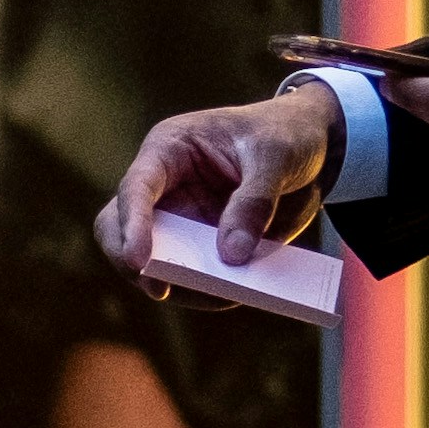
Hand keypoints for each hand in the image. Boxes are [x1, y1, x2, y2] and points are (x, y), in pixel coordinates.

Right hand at [95, 85, 341, 303]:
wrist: (311, 147)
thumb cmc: (284, 134)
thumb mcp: (275, 157)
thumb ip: (254, 201)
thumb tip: (230, 255)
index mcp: (170, 149)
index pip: (135, 188)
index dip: (131, 225)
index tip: (138, 260)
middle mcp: (165, 188)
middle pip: (117, 229)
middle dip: (132, 262)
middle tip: (161, 288)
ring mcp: (181, 220)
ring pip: (153, 263)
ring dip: (179, 283)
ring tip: (221, 292)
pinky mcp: (204, 247)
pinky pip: (194, 279)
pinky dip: (209, 292)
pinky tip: (238, 292)